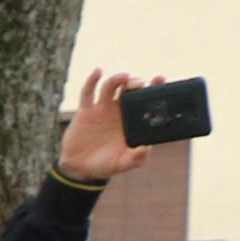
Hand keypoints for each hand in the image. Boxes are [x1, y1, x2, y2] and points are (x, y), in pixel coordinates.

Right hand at [58, 70, 151, 186]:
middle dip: (135, 83)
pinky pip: (88, 92)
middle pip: (129, 90)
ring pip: (110, 88)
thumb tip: (146, 149)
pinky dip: (92, 81)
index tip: (159, 79)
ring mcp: (102, 110)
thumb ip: (136, 158)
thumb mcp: (123, 164)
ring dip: (116, 80)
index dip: (153, 88)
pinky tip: (98, 72)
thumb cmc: (105, 165)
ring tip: (123, 77)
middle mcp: (119, 112)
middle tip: (138, 83)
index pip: (145, 101)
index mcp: (132, 121)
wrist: (79, 168)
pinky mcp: (85, 111)